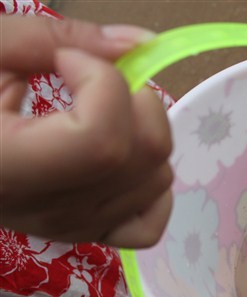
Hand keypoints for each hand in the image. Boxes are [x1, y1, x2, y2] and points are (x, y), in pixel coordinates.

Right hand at [0, 16, 172, 248]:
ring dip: (147, 131)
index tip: (68, 61)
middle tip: (90, 79)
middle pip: (141, 158)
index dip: (102, 83)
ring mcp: (70, 229)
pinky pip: (149, 225)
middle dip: (134, 99)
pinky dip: (151, 186)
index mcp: (5, 168)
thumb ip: (52, 37)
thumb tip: (140, 43)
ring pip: (158, 183)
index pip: (101, 140)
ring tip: (97, 111)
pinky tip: (122, 158)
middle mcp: (44, 211)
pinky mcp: (84, 234)